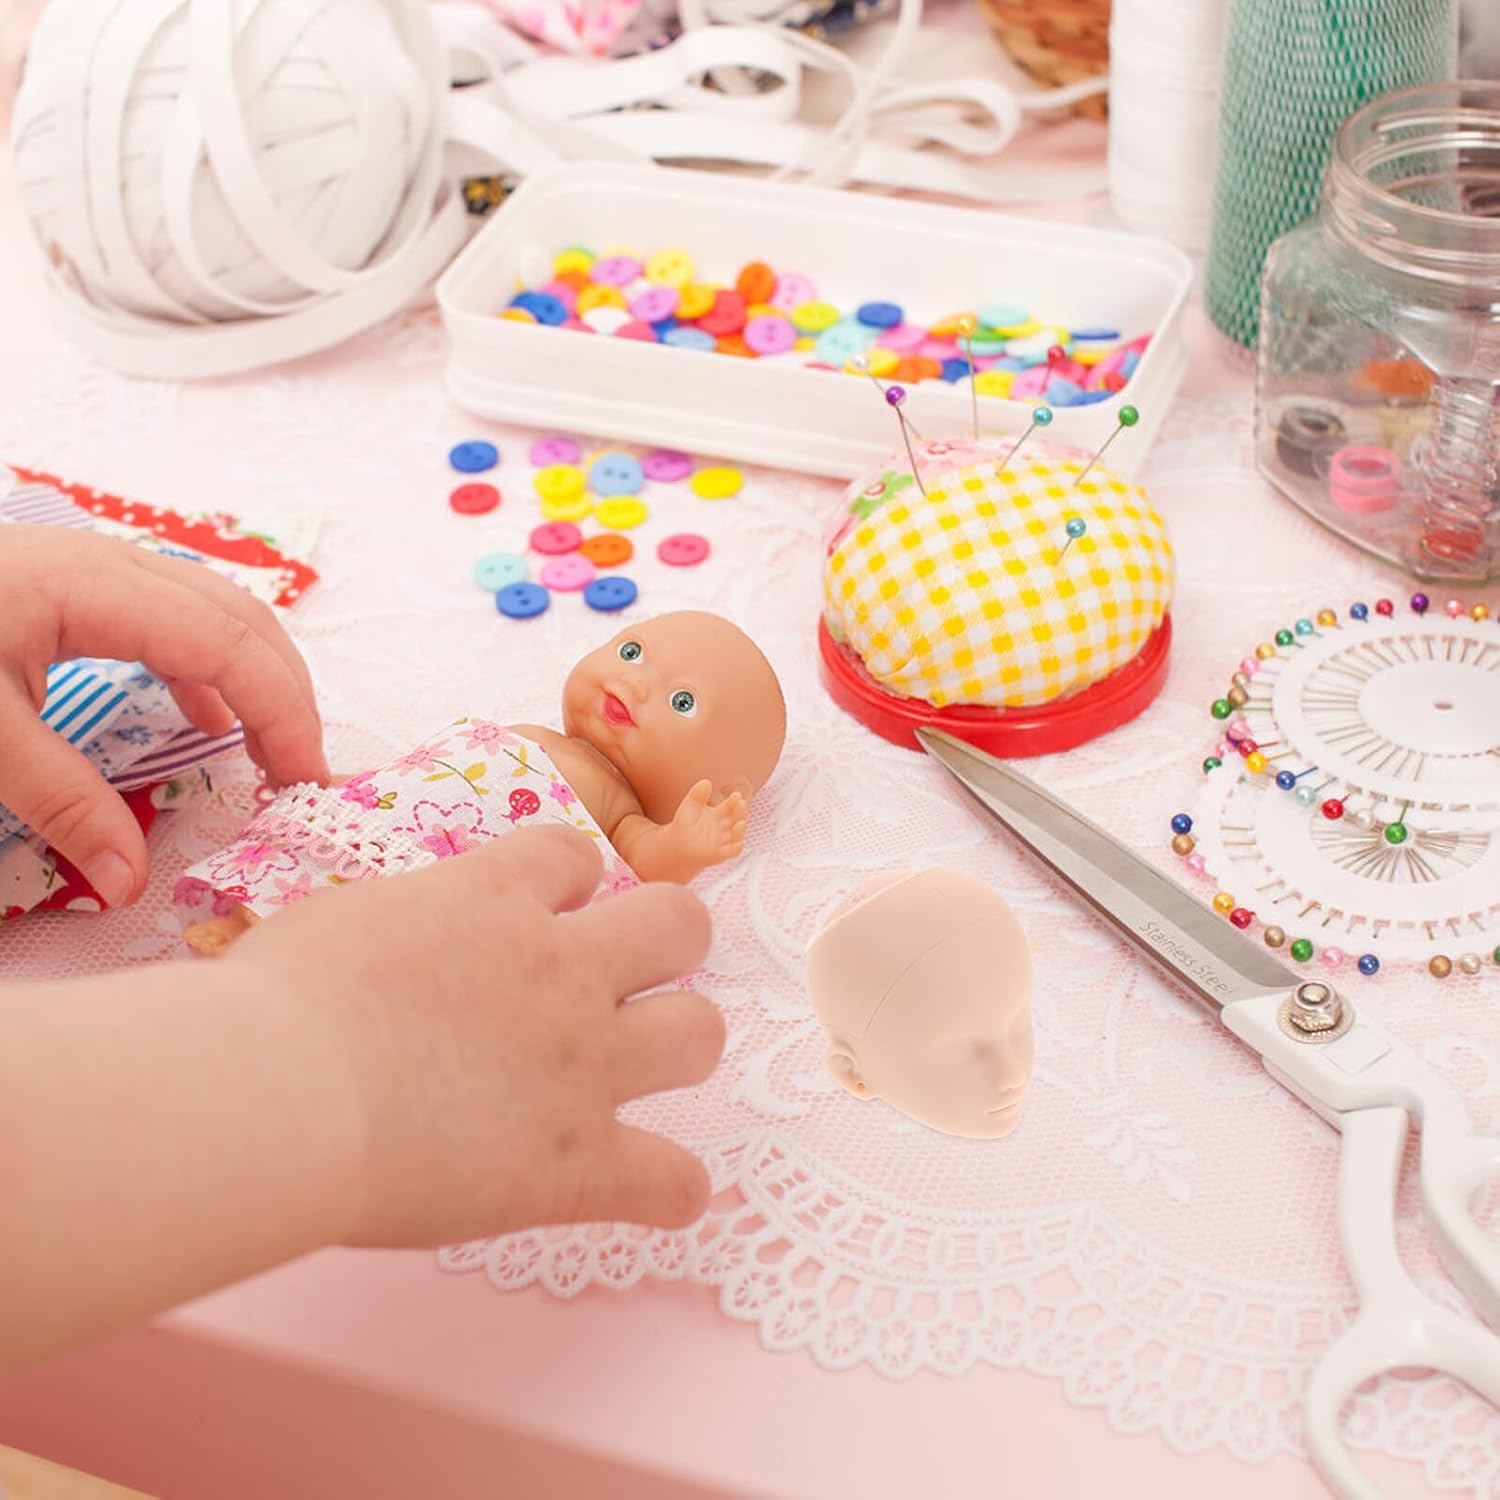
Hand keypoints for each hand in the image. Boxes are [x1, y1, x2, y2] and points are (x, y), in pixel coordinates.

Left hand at [0, 525, 328, 904]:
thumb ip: (58, 800)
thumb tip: (130, 884)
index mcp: (95, 588)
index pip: (230, 645)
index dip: (284, 713)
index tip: (304, 784)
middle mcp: (111, 566)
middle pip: (243, 619)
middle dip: (290, 697)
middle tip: (302, 778)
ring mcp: (95, 572)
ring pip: (217, 614)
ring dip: (258, 681)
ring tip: (273, 753)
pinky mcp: (73, 591)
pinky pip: (175, 620)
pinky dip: (211, 672)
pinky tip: (206, 718)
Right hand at [229, 824, 723, 1242]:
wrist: (276, 1091)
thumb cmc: (275, 1001)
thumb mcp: (346, 919)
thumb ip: (407, 924)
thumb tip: (404, 945)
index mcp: (495, 898)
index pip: (573, 856)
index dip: (567, 881)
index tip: (545, 911)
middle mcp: (561, 970)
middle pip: (678, 924)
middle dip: (666, 942)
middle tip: (622, 977)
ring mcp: (582, 1064)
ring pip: (699, 1034)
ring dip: (679, 1046)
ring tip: (638, 1067)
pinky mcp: (576, 1163)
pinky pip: (673, 1183)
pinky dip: (670, 1190)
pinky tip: (650, 1191)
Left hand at [669, 779, 748, 868]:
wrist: (677, 846)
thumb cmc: (685, 825)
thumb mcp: (690, 806)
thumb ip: (697, 794)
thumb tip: (705, 782)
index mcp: (720, 813)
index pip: (732, 805)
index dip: (735, 800)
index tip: (735, 795)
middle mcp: (725, 826)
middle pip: (738, 818)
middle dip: (741, 811)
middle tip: (741, 804)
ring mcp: (724, 840)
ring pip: (738, 834)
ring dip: (740, 829)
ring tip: (740, 822)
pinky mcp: (721, 853)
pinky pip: (732, 851)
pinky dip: (736, 847)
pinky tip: (736, 842)